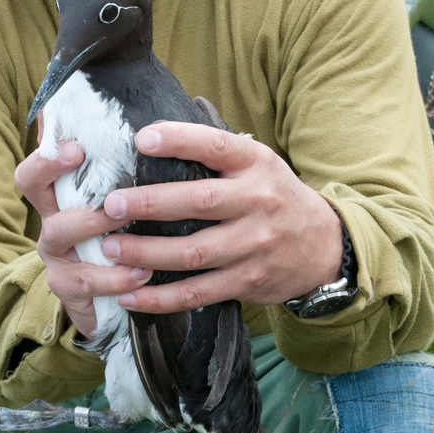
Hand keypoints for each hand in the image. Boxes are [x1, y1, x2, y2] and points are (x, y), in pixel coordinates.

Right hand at [14, 115, 152, 338]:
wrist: (114, 301)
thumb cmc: (121, 236)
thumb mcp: (121, 198)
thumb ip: (119, 162)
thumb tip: (118, 116)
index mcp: (63, 189)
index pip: (42, 154)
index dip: (49, 150)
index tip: (76, 146)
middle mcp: (52, 215)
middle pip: (30, 182)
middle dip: (51, 168)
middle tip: (82, 159)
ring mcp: (56, 253)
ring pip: (57, 231)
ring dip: (91, 224)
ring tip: (124, 223)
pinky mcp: (68, 288)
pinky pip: (82, 280)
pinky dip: (113, 277)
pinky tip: (142, 273)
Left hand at [99, 121, 343, 313]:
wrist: (323, 245)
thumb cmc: (273, 194)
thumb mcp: (257, 162)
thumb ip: (215, 152)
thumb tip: (151, 134)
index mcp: (256, 164)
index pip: (216, 146)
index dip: (180, 140)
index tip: (142, 139)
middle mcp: (258, 202)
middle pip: (199, 202)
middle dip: (150, 203)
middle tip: (110, 205)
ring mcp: (254, 245)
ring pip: (193, 253)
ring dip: (147, 253)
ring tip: (110, 248)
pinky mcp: (248, 282)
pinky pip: (198, 293)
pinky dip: (161, 298)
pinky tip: (130, 295)